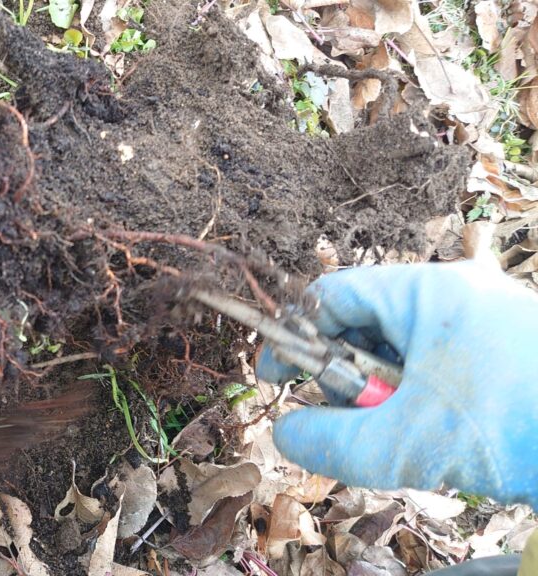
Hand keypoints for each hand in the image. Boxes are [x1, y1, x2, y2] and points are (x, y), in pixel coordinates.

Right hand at [256, 261, 537, 506]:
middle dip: (347, 376)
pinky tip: (440, 436)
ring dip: (386, 394)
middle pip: (366, 323)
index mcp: (428, 291)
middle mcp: (457, 292)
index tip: (280, 382)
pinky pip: (438, 364)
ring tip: (407, 436)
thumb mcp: (406, 443)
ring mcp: (487, 318)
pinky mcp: (508, 348)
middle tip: (354, 421)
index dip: (294, 337)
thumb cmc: (516, 429)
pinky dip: (422, 400)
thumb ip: (329, 440)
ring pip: (402, 349)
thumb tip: (286, 432)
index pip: (331, 295)